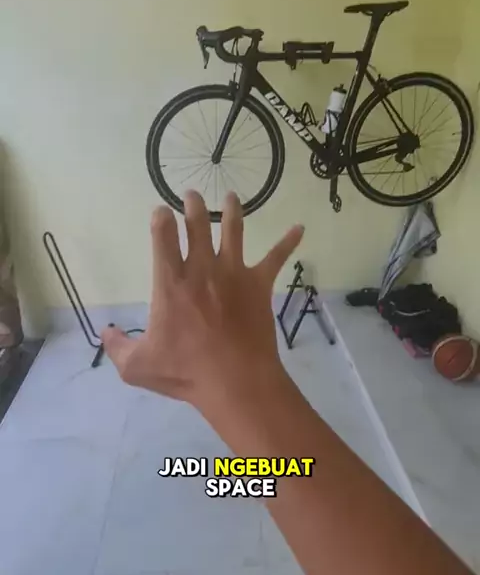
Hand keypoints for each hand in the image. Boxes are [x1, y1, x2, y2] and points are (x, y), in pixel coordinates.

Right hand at [102, 191, 302, 408]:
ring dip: (232, 211)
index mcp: (171, 283)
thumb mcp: (137, 366)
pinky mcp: (259, 285)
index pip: (162, 237)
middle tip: (192, 194)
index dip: (161, 219)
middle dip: (193, 205)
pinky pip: (276, 258)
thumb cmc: (185, 372)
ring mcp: (233, 273)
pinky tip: (299, 228)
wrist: (234, 379)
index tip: (161, 211)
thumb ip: (117, 347)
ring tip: (231, 196)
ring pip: (233, 231)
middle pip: (197, 225)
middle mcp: (201, 269)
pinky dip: (288, 242)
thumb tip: (106, 332)